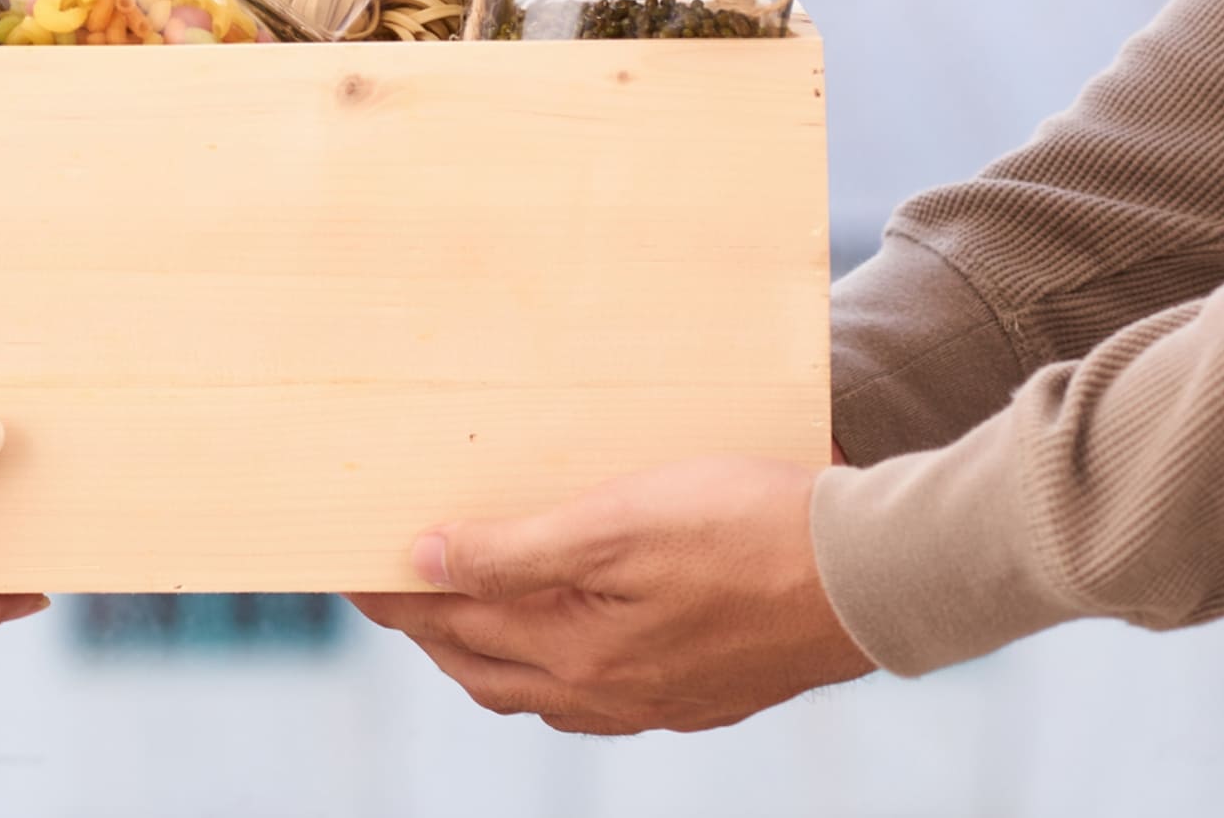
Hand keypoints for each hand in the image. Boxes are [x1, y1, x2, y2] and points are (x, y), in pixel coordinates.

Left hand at [348, 458, 876, 735]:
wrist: (877, 575)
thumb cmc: (749, 529)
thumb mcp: (620, 521)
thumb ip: (516, 550)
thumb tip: (425, 563)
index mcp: (577, 653)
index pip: (451, 627)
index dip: (394, 597)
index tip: (347, 566)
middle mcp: (610, 695)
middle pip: (484, 668)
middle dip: (428, 630)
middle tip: (389, 587)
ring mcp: (658, 702)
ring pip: (538, 689)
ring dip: (486, 651)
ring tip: (459, 609)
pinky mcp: (701, 693)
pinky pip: (597, 695)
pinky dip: (552, 667)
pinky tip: (561, 642)